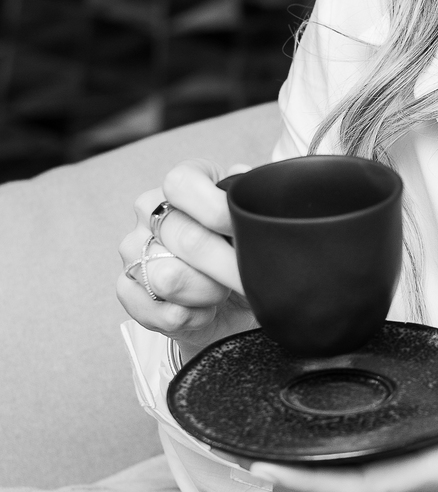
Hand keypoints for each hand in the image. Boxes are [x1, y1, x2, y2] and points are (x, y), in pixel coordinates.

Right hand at [118, 160, 256, 357]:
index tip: (244, 232)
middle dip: (225, 266)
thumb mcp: (256, 224)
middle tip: (240, 274)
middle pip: (186, 239)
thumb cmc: (245, 258)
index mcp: (183, 187)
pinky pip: (158, 309)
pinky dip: (192, 317)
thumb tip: (241, 174)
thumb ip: (249, 197)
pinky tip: (203, 310)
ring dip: (207, 293)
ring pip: (169, 278)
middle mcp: (151, 213)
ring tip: (219, 292)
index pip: (181, 183)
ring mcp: (134, 251)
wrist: (237, 308)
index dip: (217, 211)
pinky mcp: (128, 289)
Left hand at [253, 350, 437, 491]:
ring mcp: (434, 479)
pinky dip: (353, 448)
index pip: (350, 482)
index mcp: (436, 472)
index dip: (297, 473)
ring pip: (360, 471)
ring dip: (316, 456)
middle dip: (290, 463)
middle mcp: (425, 480)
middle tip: (239, 438)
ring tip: (277, 427)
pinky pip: (385, 463)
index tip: (250, 460)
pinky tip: (347, 425)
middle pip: (341, 479)